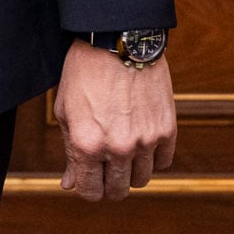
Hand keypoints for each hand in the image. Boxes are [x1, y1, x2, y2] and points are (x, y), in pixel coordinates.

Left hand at [56, 40, 175, 200]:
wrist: (117, 41)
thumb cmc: (84, 73)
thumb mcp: (66, 112)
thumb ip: (70, 152)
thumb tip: (71, 185)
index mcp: (86, 145)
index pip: (91, 192)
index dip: (87, 189)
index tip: (88, 180)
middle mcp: (118, 148)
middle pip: (118, 191)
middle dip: (109, 185)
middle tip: (106, 170)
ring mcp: (145, 140)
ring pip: (142, 179)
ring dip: (131, 171)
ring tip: (123, 151)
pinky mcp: (167, 129)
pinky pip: (163, 162)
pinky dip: (152, 158)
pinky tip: (141, 142)